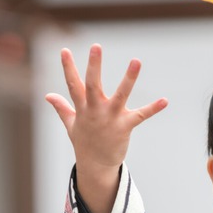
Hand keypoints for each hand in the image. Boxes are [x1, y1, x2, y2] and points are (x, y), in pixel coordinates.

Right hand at [45, 45, 166, 212]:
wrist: (96, 166)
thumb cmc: (84, 142)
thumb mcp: (70, 124)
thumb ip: (61, 107)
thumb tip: (48, 95)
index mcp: (82, 108)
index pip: (73, 84)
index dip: (68, 67)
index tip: (64, 50)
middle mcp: (95, 111)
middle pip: (93, 85)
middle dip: (94, 66)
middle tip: (96, 46)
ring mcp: (110, 118)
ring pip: (120, 95)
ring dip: (129, 78)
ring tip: (136, 60)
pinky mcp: (125, 127)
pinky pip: (141, 115)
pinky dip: (153, 108)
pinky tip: (165, 101)